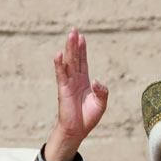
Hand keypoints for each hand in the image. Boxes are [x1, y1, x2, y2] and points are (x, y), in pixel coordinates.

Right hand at [47, 28, 108, 160]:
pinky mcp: (63, 89)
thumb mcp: (101, 103)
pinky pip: (61, 75)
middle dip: (74, 44)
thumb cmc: (88, 117)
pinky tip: (59, 54)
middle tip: (74, 30)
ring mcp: (68, 83)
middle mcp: (75, 80)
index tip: (82, 37)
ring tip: (70, 36)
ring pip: (69, 62)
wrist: (78, 130)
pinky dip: (60, 65)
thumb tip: (97, 81)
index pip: (82, 61)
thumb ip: (102, 91)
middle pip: (75, 58)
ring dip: (69, 49)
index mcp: (84, 81)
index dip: (82, 49)